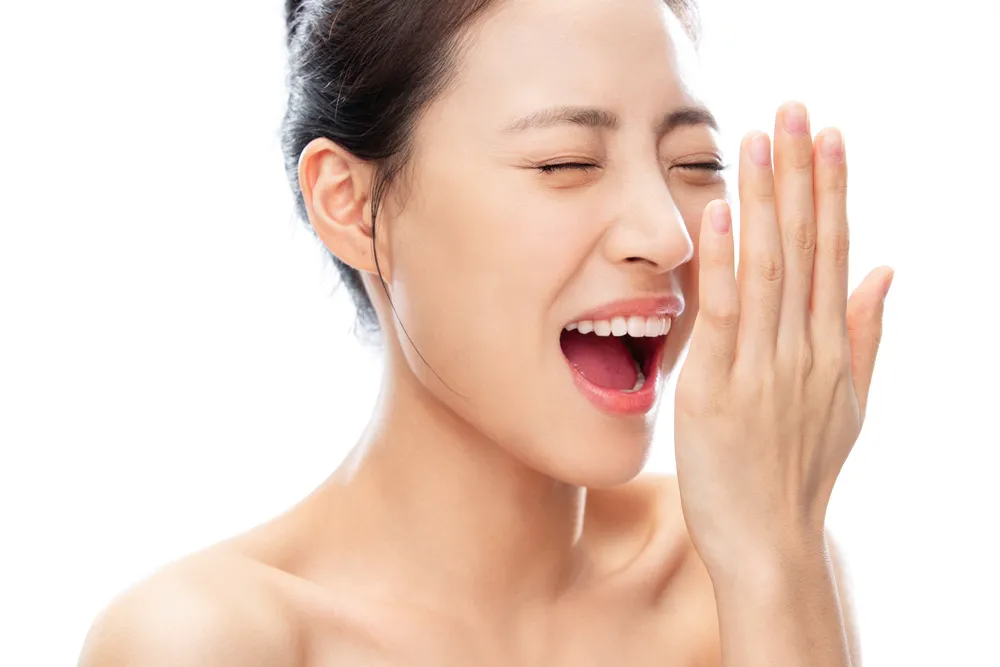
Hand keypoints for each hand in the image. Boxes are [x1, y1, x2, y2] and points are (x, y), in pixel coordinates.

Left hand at [673, 102, 892, 574]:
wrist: (770, 542)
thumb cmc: (800, 473)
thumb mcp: (848, 403)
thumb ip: (865, 334)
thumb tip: (886, 269)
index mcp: (828, 348)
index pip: (833, 251)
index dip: (831, 191)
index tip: (829, 136)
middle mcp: (802, 349)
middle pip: (804, 246)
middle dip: (800, 174)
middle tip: (795, 110)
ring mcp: (761, 368)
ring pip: (769, 268)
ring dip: (766, 199)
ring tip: (761, 139)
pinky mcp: (717, 390)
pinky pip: (724, 315)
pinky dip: (723, 263)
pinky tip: (719, 212)